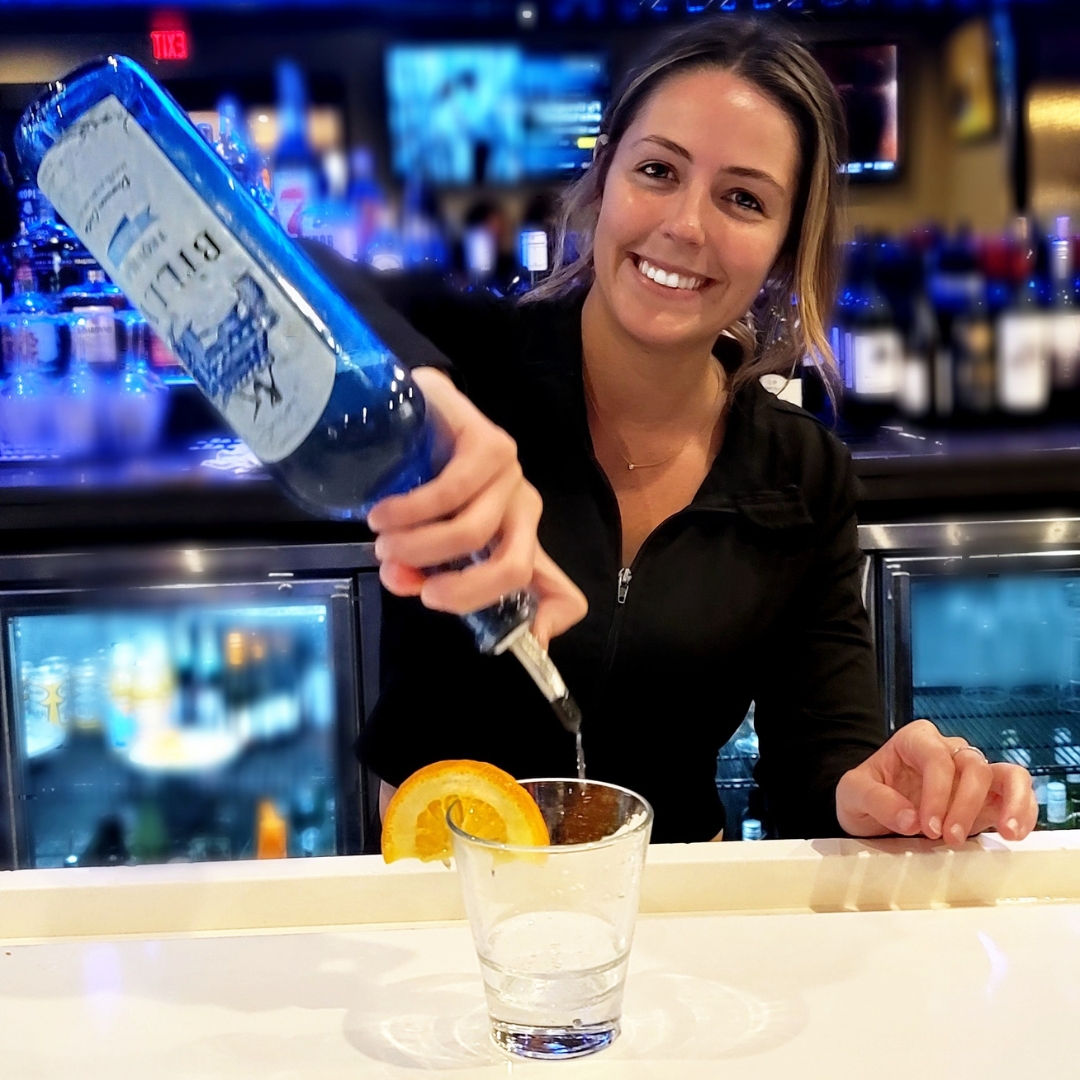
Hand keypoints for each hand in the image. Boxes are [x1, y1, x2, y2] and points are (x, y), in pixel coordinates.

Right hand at [367, 367, 587, 645]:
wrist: (404, 408)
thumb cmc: (416, 480)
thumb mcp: (424, 537)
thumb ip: (421, 571)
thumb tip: (403, 583)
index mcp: (517, 541)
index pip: (562, 591)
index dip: (552, 621)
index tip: (527, 642)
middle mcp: (523, 510)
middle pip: (514, 570)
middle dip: (457, 590)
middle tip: (406, 580)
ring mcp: (510, 475)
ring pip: (473, 533)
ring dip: (416, 546)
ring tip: (382, 541)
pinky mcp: (489, 442)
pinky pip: (451, 492)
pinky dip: (409, 511)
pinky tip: (382, 513)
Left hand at [835, 719, 1037, 845]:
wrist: (871, 812)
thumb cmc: (864, 795)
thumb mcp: (851, 794)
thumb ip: (875, 799)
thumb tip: (910, 818)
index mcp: (916, 739)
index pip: (936, 757)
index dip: (937, 792)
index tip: (927, 826)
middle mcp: (948, 750)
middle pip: (973, 766)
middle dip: (964, 804)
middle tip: (948, 838)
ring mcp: (971, 773)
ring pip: (1006, 774)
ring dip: (1011, 802)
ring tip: (1008, 832)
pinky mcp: (987, 798)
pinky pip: (1017, 794)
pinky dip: (1023, 811)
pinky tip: (1014, 834)